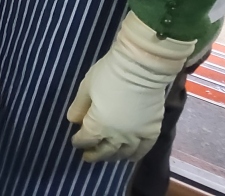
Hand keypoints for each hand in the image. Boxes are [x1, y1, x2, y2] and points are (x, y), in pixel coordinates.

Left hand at [67, 12, 195, 162]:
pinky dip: (135, 155)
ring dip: (113, 156)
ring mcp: (136, 136)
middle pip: (104, 151)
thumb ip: (79, 107)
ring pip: (123, 153)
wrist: (141, 67)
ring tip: (106, 156)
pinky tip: (129, 157)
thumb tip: (72, 121)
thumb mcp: (86, 87)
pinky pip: (143, 150)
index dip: (79, 141)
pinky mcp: (152, 131)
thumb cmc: (109, 74)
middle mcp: (118, 136)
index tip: (75, 141)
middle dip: (94, 154)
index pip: (86, 139)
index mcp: (99, 126)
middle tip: (88, 156)